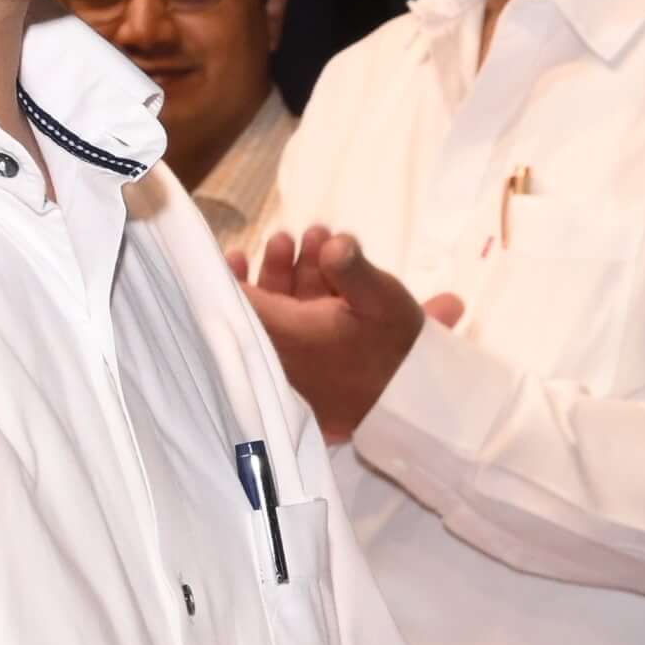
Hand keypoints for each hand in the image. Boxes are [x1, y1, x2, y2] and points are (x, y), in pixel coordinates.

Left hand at [245, 226, 459, 441]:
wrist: (414, 408)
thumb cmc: (394, 350)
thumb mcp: (382, 301)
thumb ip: (352, 269)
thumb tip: (334, 243)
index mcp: (284, 336)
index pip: (237, 304)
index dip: (230, 276)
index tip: (238, 252)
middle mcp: (279, 355)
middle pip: (264, 307)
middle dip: (283, 266)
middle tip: (310, 236)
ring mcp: (294, 369)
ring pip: (283, 320)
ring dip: (300, 280)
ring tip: (325, 242)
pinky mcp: (309, 378)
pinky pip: (293, 342)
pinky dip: (302, 313)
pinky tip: (325, 285)